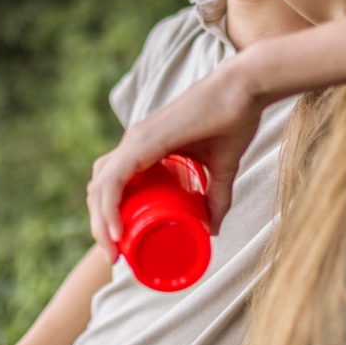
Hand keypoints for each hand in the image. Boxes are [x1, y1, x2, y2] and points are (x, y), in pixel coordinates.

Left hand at [86, 59, 269, 261]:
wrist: (246, 88)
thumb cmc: (234, 122)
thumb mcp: (222, 170)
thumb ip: (216, 198)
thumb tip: (212, 231)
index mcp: (143, 146)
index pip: (110, 183)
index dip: (107, 214)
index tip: (120, 246)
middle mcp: (133, 141)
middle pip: (99, 188)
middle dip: (100, 225)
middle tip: (116, 255)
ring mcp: (136, 139)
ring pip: (100, 185)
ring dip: (100, 221)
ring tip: (113, 249)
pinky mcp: (144, 140)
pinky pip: (113, 178)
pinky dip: (109, 206)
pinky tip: (114, 231)